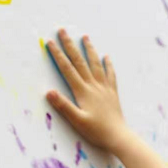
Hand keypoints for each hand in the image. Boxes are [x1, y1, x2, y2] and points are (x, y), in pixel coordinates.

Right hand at [45, 30, 130, 155]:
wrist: (118, 136)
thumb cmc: (97, 131)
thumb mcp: (77, 120)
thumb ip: (63, 106)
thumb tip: (49, 92)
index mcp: (83, 91)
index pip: (67, 69)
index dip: (58, 55)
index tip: (50, 42)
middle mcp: (94, 86)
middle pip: (80, 61)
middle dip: (70, 45)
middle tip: (63, 30)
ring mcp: (104, 88)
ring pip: (96, 64)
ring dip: (89, 50)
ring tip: (85, 37)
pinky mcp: (112, 93)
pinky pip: (110, 75)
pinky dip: (108, 65)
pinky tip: (106, 57)